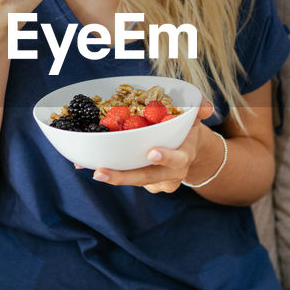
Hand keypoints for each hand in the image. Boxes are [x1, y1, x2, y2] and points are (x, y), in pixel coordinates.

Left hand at [79, 99, 216, 192]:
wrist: (187, 152)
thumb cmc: (186, 132)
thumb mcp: (194, 120)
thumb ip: (199, 111)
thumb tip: (207, 107)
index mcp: (183, 157)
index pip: (177, 160)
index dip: (166, 157)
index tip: (151, 152)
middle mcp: (169, 175)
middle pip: (146, 178)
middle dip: (123, 177)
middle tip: (101, 172)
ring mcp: (154, 182)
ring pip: (131, 179)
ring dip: (110, 175)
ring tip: (89, 168)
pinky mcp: (141, 182)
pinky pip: (122, 177)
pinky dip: (105, 170)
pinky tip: (83, 164)